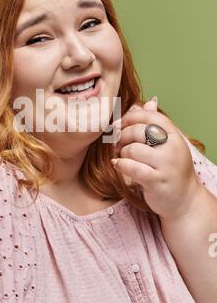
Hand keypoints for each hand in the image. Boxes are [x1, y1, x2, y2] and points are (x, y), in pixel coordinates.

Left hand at [110, 96, 202, 220]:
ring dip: (121, 153)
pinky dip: (121, 165)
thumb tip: (149, 102)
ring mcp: (166, 165)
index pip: (150, 116)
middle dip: (122, 137)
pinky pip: (133, 168)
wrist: (185, 200)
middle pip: (138, 131)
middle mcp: (172, 148)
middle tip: (117, 144)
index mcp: (174, 136)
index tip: (121, 124)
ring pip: (133, 150)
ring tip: (122, 157)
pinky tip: (117, 165)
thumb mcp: (168, 145)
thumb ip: (157, 125)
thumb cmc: (171, 170)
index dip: (131, 117)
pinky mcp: (157, 182)